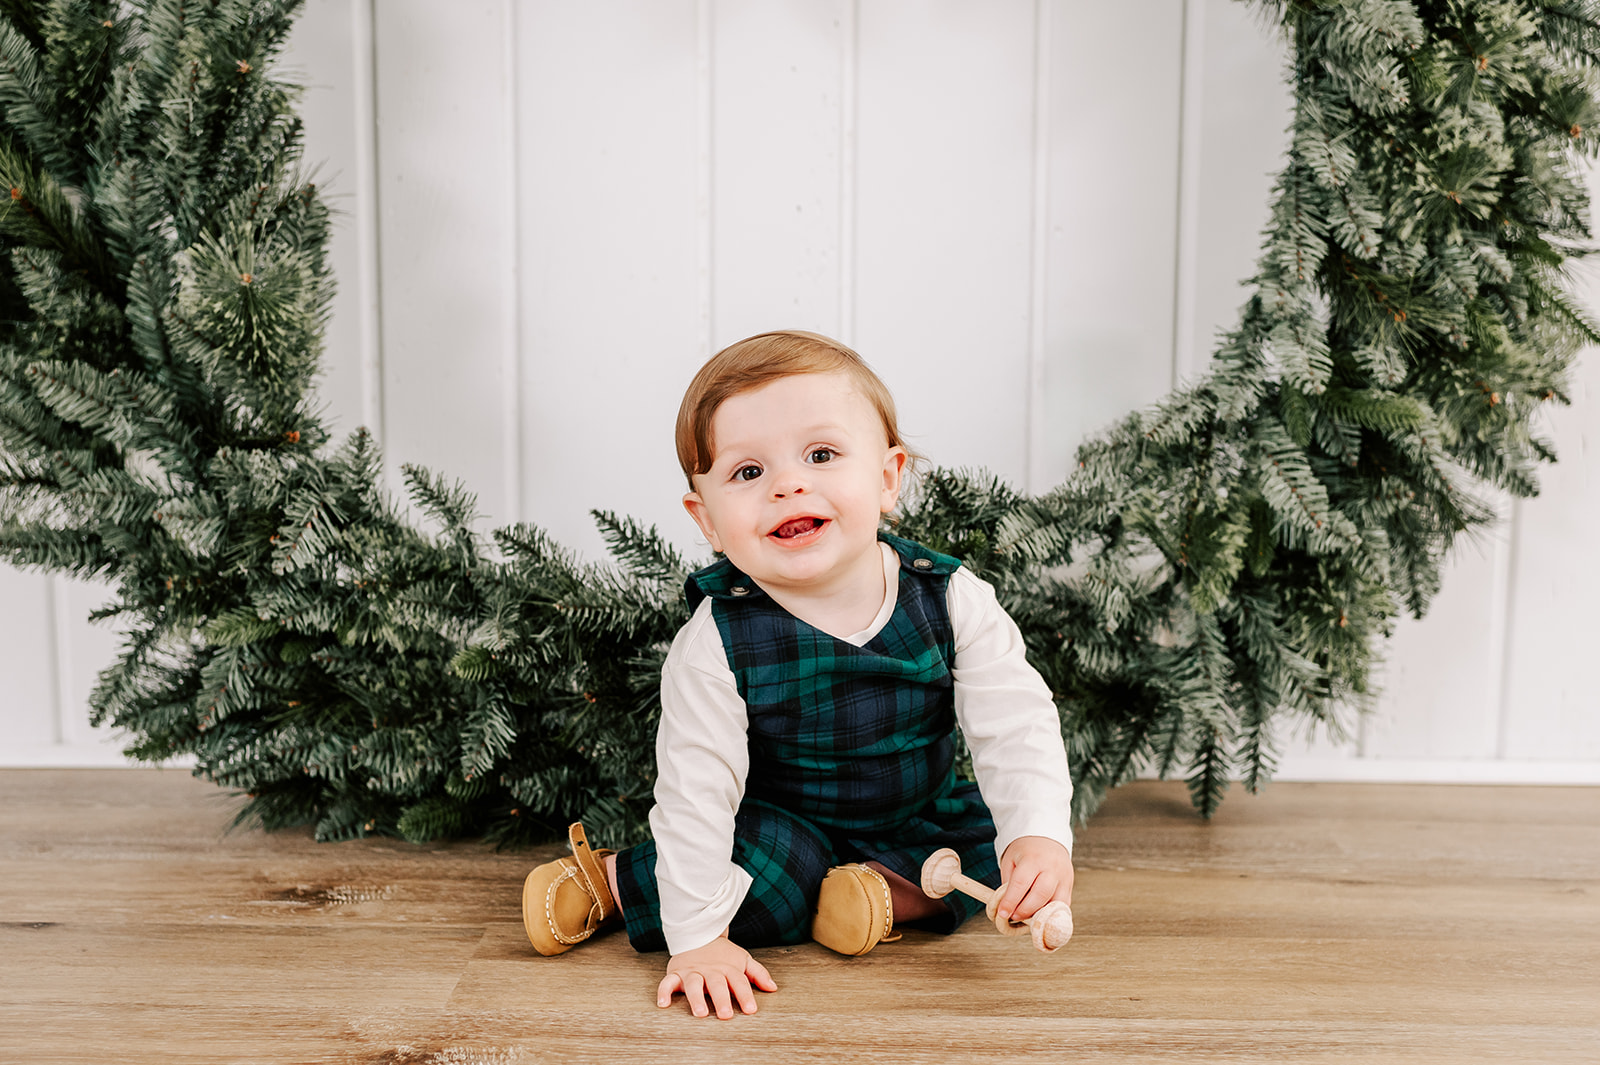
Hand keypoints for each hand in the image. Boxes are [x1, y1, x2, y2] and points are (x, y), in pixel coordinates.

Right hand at [657, 936, 776, 1018]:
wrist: (698, 934)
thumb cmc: (722, 955)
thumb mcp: (742, 960)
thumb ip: (757, 973)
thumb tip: (773, 987)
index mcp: (728, 968)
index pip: (739, 982)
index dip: (745, 995)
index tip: (751, 1010)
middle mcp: (710, 970)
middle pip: (717, 984)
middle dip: (721, 998)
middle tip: (725, 1014)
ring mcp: (693, 971)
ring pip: (693, 984)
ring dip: (696, 998)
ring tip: (700, 1012)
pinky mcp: (676, 973)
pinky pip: (668, 982)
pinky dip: (664, 992)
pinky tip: (663, 1004)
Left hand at [993, 835, 1073, 926]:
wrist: (1048, 839)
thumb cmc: (1026, 851)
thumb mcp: (1011, 860)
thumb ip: (1009, 882)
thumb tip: (1008, 907)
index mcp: (1033, 858)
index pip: (1021, 883)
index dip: (1011, 901)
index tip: (1003, 913)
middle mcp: (1051, 867)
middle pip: (1040, 895)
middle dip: (1025, 910)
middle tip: (1014, 915)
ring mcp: (1063, 877)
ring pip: (1054, 903)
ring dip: (1039, 914)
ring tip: (1027, 916)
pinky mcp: (1069, 885)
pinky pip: (1062, 905)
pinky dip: (1050, 912)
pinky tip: (1039, 913)